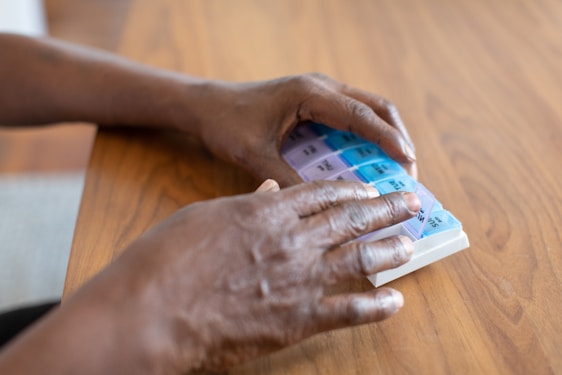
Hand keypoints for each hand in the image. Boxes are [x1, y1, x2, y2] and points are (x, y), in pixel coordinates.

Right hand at [96, 181, 419, 371]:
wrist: (150, 311)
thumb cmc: (165, 259)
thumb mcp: (203, 217)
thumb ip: (244, 205)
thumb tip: (269, 193)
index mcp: (266, 211)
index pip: (320, 193)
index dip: (349, 189)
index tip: (367, 188)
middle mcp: (291, 240)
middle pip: (350, 218)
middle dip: (384, 207)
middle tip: (410, 202)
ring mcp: (299, 280)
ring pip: (359, 258)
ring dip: (389, 248)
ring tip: (410, 241)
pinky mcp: (297, 320)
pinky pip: (348, 311)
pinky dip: (376, 307)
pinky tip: (395, 302)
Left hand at [185, 73, 416, 185]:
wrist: (206, 105)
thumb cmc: (227, 124)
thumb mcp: (255, 155)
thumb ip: (286, 179)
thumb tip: (320, 210)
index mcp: (310, 94)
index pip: (361, 115)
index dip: (389, 140)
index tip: (409, 164)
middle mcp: (320, 87)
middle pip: (376, 107)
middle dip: (397, 137)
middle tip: (407, 172)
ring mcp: (318, 92)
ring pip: (368, 109)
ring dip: (385, 136)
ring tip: (396, 169)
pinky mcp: (314, 102)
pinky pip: (351, 116)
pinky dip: (366, 137)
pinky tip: (366, 161)